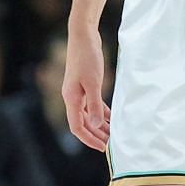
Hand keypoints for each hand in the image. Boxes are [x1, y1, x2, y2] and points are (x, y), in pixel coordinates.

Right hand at [62, 27, 109, 150]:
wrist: (83, 37)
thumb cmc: (87, 58)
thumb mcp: (93, 82)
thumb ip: (95, 104)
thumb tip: (97, 125)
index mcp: (71, 99)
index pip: (77, 127)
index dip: (89, 139)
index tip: (102, 148)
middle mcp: (73, 98)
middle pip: (83, 123)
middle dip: (96, 135)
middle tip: (110, 146)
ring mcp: (78, 92)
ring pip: (89, 115)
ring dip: (100, 125)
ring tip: (113, 135)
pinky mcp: (86, 85)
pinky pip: (93, 105)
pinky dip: (102, 112)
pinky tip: (112, 118)